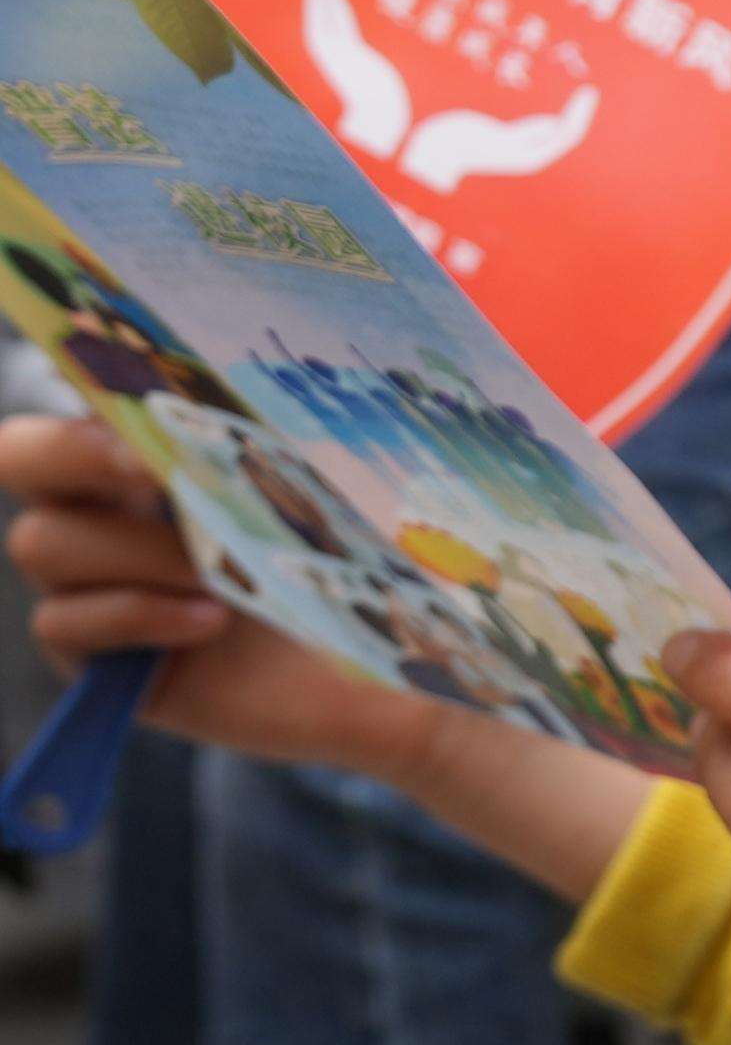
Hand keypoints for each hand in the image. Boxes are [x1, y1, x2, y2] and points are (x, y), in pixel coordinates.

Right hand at [0, 414, 453, 783]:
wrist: (382, 673)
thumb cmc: (359, 567)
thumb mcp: (330, 494)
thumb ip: (272, 439)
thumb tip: (240, 374)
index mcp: (155, 451)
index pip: (81, 391)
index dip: (80, 371)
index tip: (121, 376)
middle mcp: (104, 507)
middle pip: (20, 455)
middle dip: (69, 451)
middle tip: (147, 466)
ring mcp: (87, 580)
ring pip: (45, 541)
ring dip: (139, 553)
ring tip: (223, 576)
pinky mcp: (89, 653)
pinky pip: (62, 622)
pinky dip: (139, 614)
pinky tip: (211, 620)